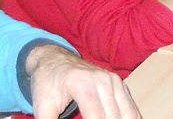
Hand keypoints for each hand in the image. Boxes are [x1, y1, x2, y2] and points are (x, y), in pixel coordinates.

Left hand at [25, 44, 139, 118]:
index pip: (95, 116)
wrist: (55, 60)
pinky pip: (131, 108)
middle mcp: (103, 80)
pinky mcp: (120, 84)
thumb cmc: (47, 83)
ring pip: (128, 113)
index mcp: (82, 83)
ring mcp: (115, 81)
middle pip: (113, 116)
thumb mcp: (42, 107)